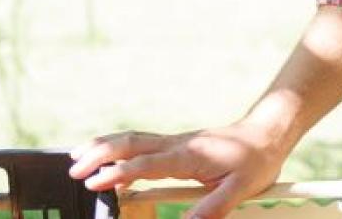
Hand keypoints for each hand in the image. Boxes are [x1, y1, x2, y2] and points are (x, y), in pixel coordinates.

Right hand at [68, 123, 286, 218]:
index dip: (119, 172)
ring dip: (104, 146)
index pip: (147, 163)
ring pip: (133, 139)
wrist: (267, 134)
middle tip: (74, 168)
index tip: (95, 182)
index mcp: (189, 156)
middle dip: (100, 153)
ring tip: (76, 156)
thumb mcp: (241, 188)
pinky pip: (141, 143)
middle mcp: (177, 145)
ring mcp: (175, 143)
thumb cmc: (255, 161)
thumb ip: (213, 207)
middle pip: (131, 143)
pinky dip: (118, 148)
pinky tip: (106, 156)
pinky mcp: (176, 145)